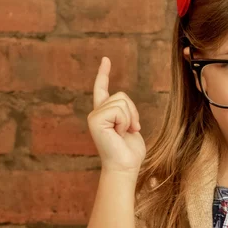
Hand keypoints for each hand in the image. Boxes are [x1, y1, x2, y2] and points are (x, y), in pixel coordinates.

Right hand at [87, 56, 145, 173]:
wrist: (124, 167)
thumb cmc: (130, 153)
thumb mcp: (131, 128)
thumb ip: (127, 114)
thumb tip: (128, 112)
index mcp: (104, 114)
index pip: (102, 89)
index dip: (104, 74)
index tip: (106, 60)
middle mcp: (96, 113)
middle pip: (121, 95)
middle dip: (132, 112)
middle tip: (130, 131)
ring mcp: (94, 116)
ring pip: (121, 101)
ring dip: (129, 118)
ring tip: (123, 133)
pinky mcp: (95, 120)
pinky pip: (118, 109)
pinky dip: (125, 121)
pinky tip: (119, 134)